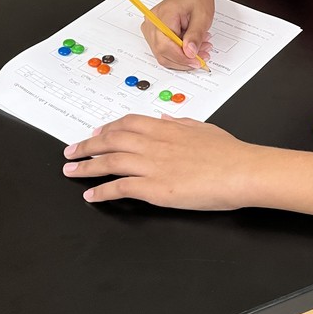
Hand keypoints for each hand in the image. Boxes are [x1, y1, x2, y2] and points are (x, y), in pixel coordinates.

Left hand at [62, 114, 252, 207]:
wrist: (241, 171)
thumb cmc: (229, 152)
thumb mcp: (203, 128)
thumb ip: (180, 124)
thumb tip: (165, 118)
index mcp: (166, 128)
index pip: (127, 124)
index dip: (107, 128)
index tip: (95, 133)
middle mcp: (154, 144)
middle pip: (110, 141)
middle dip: (87, 145)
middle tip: (71, 151)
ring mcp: (151, 166)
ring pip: (109, 162)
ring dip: (85, 166)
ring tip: (70, 170)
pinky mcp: (153, 188)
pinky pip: (119, 188)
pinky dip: (101, 191)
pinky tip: (90, 195)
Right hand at [142, 0, 213, 70]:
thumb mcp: (202, 14)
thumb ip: (196, 34)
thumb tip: (190, 52)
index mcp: (164, 15)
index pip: (165, 44)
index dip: (181, 57)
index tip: (197, 61)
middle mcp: (152, 22)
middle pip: (162, 52)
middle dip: (184, 59)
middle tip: (202, 56)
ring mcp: (150, 29)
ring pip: (163, 55)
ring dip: (182, 58)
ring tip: (200, 50)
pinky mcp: (153, 34)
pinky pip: (164, 51)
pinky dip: (178, 54)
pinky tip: (191, 48)